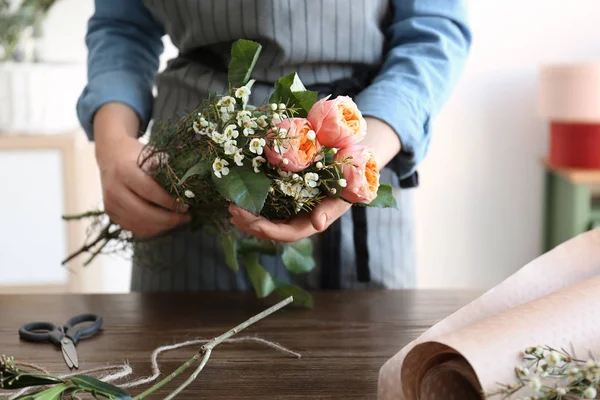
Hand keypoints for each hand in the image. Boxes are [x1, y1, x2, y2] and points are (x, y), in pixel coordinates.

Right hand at [94, 103, 189, 236]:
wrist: (111, 155)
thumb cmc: (136, 155)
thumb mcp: (150, 156)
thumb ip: (165, 171)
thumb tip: (189, 189)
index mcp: (125, 171)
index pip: (149, 191)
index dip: (169, 202)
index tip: (186, 206)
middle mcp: (114, 188)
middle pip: (142, 212)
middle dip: (167, 219)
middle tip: (185, 218)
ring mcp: (110, 202)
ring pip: (137, 223)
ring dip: (160, 226)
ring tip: (177, 221)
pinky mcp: (109, 212)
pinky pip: (131, 227)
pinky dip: (149, 229)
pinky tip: (163, 224)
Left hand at [229, 198, 350, 242]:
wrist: (348, 180)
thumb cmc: (344, 189)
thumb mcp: (339, 199)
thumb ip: (329, 211)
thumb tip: (318, 224)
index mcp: (308, 225)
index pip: (285, 234)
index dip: (267, 230)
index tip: (252, 222)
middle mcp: (297, 224)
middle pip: (270, 230)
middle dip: (250, 223)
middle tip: (233, 211)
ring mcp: (290, 216)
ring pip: (265, 223)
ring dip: (247, 218)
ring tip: (232, 208)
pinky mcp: (286, 206)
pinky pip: (267, 212)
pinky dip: (253, 209)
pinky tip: (241, 203)